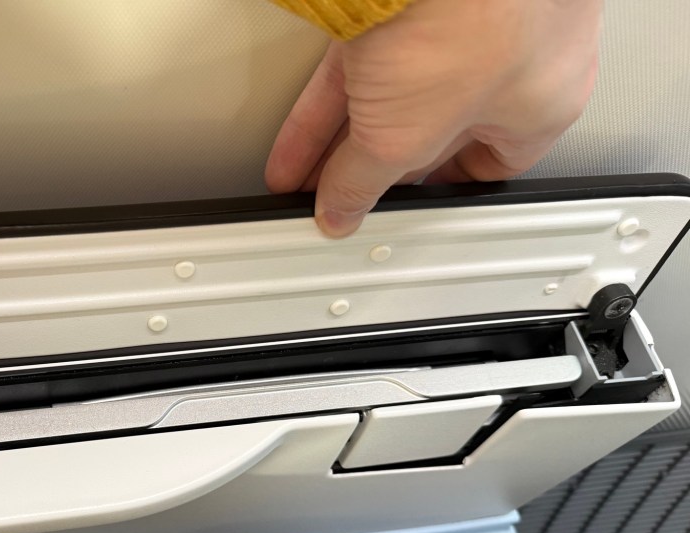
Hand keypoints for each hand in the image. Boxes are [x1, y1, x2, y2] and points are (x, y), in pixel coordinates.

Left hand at [265, 0, 602, 236]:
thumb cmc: (469, 19)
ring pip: (388, 100)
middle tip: (337, 197)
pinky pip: (361, 67)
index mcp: (540, 102)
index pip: (483, 166)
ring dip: (336, 143)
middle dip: (371, 170)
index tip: (393, 208)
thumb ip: (366, 182)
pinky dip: (324, 105)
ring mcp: (459, 23)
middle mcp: (507, 57)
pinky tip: (296, 138)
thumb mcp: (404, 137)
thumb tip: (344, 208)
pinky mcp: (407, 1)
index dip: (431, 193)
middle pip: (425, 133)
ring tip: (300, 178)